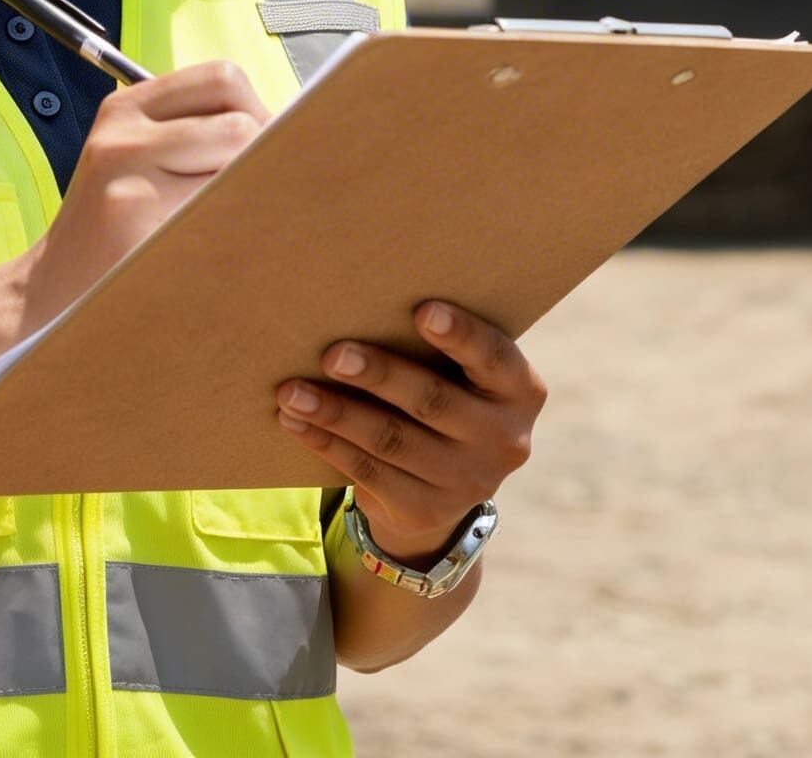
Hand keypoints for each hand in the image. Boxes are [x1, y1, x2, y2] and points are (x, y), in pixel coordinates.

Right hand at [21, 62, 269, 326]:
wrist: (51, 288)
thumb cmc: (112, 223)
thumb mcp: (136, 155)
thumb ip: (195, 129)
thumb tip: (290, 125)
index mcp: (128, 106)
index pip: (223, 78)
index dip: (257, 110)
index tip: (263, 145)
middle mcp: (123, 134)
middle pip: (240, 125)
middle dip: (264, 155)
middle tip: (256, 188)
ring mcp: (128, 183)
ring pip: (238, 173)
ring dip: (252, 197)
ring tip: (233, 219)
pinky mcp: (138, 230)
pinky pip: (219, 220)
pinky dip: (234, 233)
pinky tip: (216, 247)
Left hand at [275, 301, 546, 563]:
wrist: (447, 480)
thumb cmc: (447, 389)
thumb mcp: (461, 371)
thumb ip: (437, 345)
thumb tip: (361, 301)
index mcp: (520, 391)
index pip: (493, 357)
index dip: (461, 334)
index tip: (422, 310)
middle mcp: (503, 440)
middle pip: (433, 401)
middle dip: (379, 375)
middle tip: (332, 354)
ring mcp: (466, 482)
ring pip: (391, 441)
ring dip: (336, 413)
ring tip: (292, 391)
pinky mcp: (425, 510)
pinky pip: (367, 472)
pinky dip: (326, 442)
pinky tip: (295, 420)